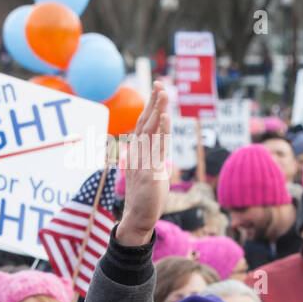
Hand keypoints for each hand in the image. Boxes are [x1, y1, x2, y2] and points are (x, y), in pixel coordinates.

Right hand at [118, 81, 171, 245]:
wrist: (138, 218)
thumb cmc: (146, 197)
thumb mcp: (150, 173)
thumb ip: (153, 160)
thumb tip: (159, 153)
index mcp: (139, 152)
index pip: (146, 126)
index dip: (151, 108)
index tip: (157, 92)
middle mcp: (139, 153)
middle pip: (146, 123)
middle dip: (154, 103)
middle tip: (160, 83)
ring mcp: (142, 160)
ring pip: (150, 130)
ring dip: (157, 111)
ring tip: (163, 94)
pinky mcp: (148, 170)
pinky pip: (155, 147)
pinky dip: (160, 130)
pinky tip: (165, 117)